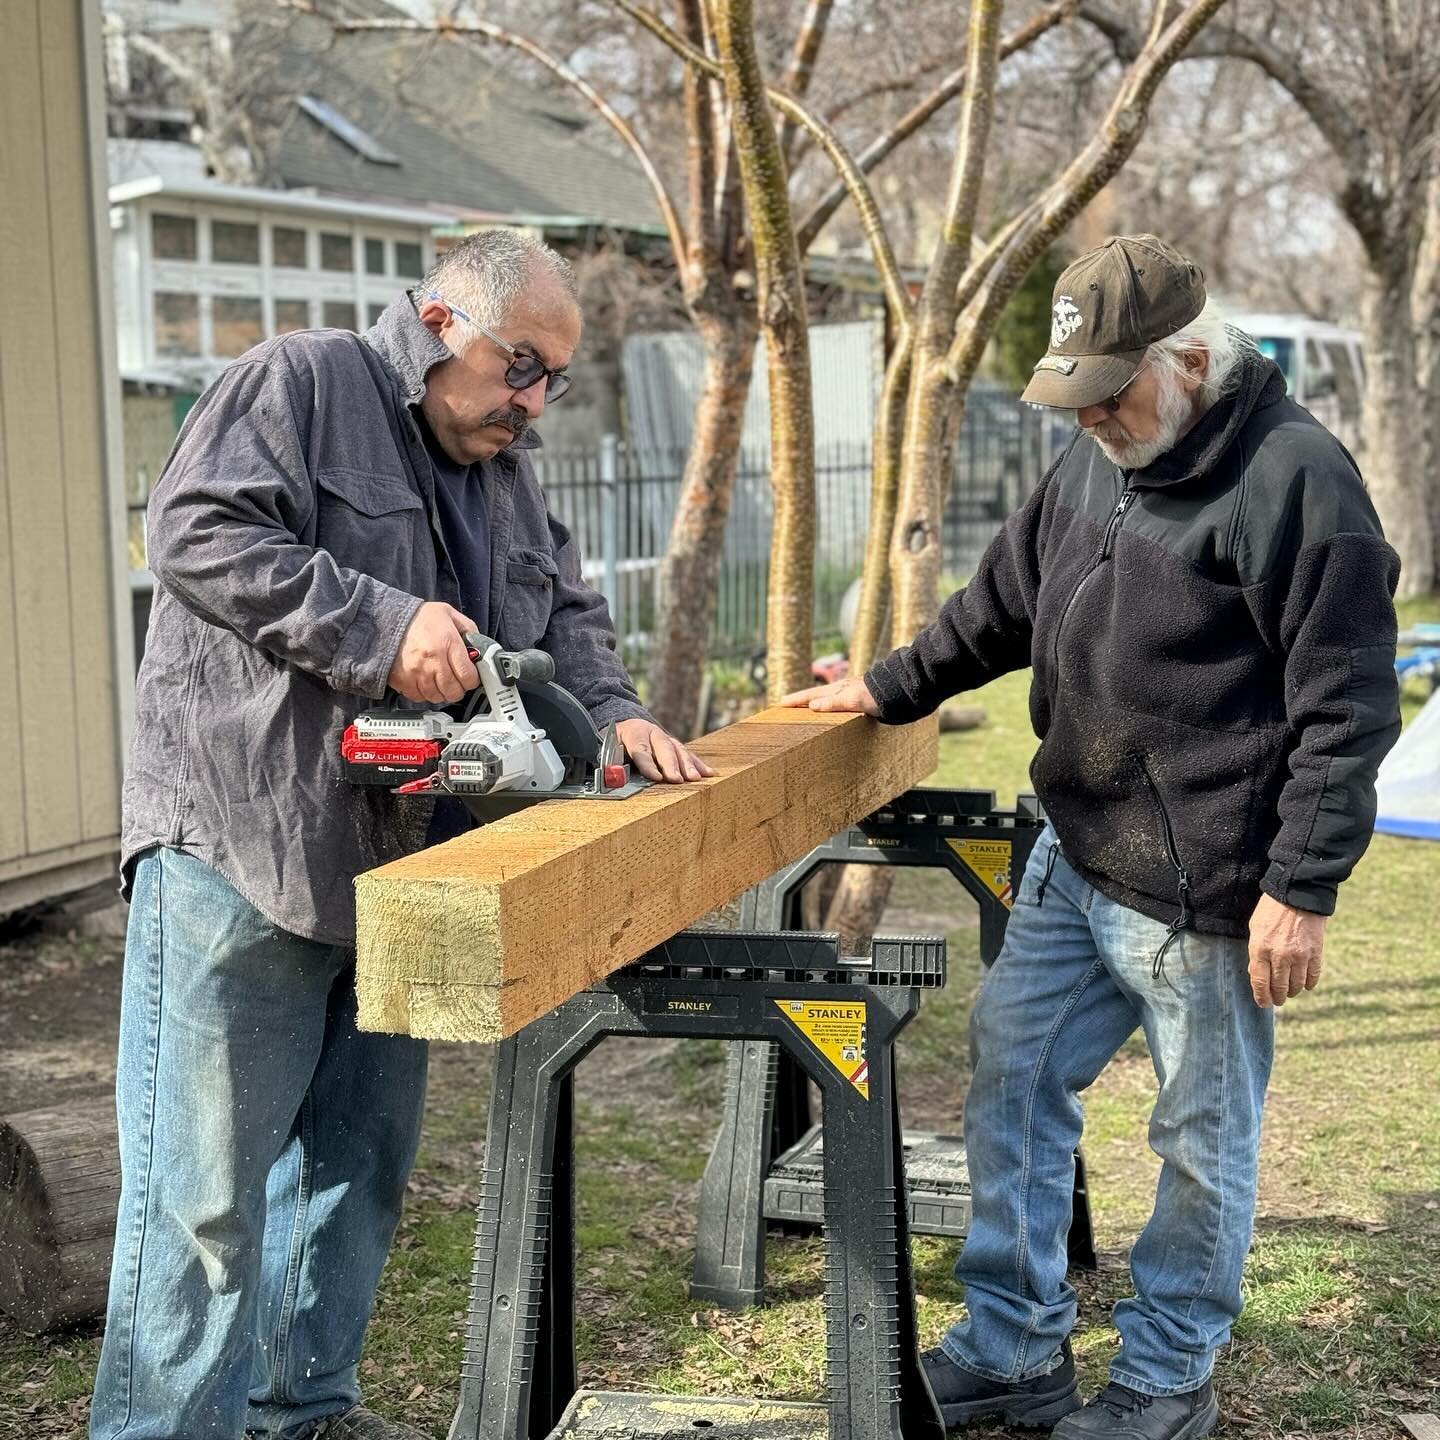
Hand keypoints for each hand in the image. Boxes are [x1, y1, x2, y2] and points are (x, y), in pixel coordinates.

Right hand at [387, 602, 479, 704]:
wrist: (387, 618)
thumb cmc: (418, 617)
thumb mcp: (449, 614)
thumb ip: (468, 629)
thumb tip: (479, 644)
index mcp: (447, 643)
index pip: (468, 676)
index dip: (472, 680)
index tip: (471, 677)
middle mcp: (433, 660)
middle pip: (454, 691)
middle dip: (459, 688)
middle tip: (457, 681)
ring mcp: (416, 672)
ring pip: (437, 697)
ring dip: (442, 692)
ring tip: (440, 681)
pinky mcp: (402, 680)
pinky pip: (418, 697)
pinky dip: (424, 693)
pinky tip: (425, 682)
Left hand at [615, 719, 715, 783]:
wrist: (626, 724)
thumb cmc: (616, 743)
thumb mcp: (607, 750)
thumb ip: (611, 764)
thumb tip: (614, 776)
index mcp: (634, 733)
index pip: (641, 750)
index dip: (648, 764)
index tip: (656, 777)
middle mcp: (653, 733)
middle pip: (663, 748)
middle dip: (671, 765)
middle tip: (677, 779)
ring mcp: (666, 738)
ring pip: (678, 750)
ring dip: (688, 765)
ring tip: (695, 778)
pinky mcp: (676, 745)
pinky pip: (688, 754)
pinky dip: (698, 764)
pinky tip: (708, 773)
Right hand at [780, 677, 879, 714]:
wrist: (901, 693)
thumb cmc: (877, 696)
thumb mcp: (853, 700)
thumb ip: (833, 703)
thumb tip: (812, 705)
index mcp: (838, 689)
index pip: (811, 695)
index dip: (796, 699)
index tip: (781, 703)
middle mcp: (842, 691)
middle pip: (817, 696)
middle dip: (802, 701)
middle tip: (788, 705)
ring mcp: (851, 696)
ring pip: (828, 701)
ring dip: (816, 706)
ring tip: (806, 711)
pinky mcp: (861, 703)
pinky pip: (839, 707)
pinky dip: (830, 711)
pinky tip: (833, 716)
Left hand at [1247, 892, 1326, 1007]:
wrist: (1297, 894)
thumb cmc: (1271, 910)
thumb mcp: (1255, 928)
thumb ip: (1256, 952)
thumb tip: (1257, 974)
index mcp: (1260, 949)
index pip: (1260, 981)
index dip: (1261, 996)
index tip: (1263, 1003)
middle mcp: (1279, 955)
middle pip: (1278, 987)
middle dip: (1277, 997)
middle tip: (1277, 1001)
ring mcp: (1299, 955)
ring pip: (1296, 985)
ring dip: (1292, 992)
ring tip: (1289, 992)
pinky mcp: (1316, 953)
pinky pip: (1313, 976)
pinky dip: (1309, 983)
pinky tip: (1306, 985)